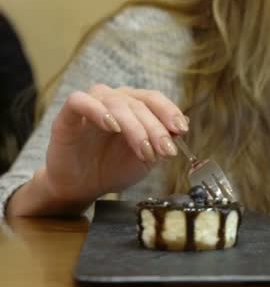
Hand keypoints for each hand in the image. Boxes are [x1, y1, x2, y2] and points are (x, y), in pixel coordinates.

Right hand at [8, 84, 188, 215]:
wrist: (83, 186)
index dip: (170, 111)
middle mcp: (114, 99)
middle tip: (166, 150)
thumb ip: (162, 141)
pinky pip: (79, 101)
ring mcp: (91, 104)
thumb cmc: (114, 168)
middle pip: (139, 103)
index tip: (182, 130)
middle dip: (156, 128)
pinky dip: (97, 110)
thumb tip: (184, 125)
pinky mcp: (68, 115)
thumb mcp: (147, 158)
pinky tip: (112, 126)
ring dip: (134, 127)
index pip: (154, 99)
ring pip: (116, 102)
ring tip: (144, 150)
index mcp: (134, 106)